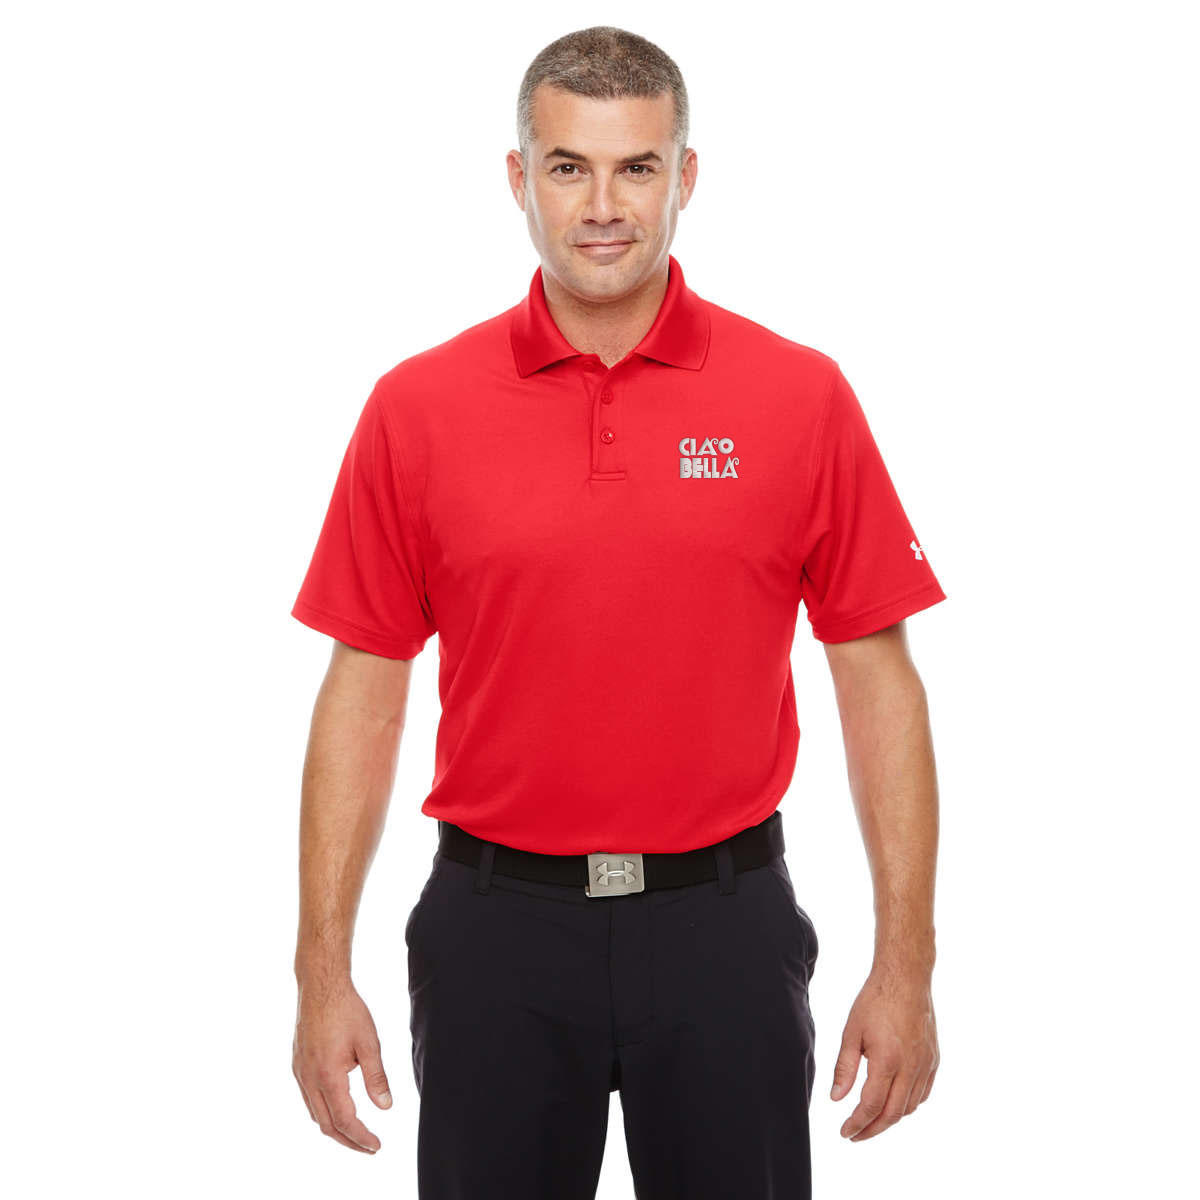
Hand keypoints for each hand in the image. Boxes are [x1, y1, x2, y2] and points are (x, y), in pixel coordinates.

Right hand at [292, 976, 392, 1152]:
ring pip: (315, 1114)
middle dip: (348, 1140)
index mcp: (328, 1075)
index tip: (376, 1146)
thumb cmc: (346, 1010)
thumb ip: (376, 1077)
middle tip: (369, 1147)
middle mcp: (309, 1079)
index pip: (344, 1120)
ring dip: (335, 1128)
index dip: (361, 1137)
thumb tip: (385, 1107)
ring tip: (356, 1133)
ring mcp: (300, 1073)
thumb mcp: (369, 1043)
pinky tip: (337, 1108)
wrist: (321, 987)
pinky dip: (323, 1112)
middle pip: (326, 1125)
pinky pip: (309, 1099)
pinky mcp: (298, 1065)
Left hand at [830, 960, 938, 1140]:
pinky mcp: (934, 1060)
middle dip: (872, 1130)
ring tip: (871, 1119)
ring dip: (890, 1118)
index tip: (845, 1132)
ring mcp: (926, 1065)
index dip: (857, 1124)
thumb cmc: (876, 1000)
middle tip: (856, 1135)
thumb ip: (844, 1068)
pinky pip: (923, 1093)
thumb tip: (836, 1099)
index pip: (871, 1106)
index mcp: (887, 1061)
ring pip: (909, 1107)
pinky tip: (894, 1102)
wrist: (906, 978)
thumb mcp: (851, 1032)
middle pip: (892, 1114)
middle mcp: (910, 1068)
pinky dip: (907, 1104)